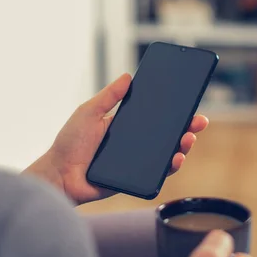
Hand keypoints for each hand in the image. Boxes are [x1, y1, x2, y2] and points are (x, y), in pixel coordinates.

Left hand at [24, 73, 208, 204]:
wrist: (58, 174)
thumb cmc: (69, 143)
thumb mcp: (88, 112)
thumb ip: (108, 96)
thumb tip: (128, 76)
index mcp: (126, 126)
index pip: (155, 116)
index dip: (173, 110)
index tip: (188, 100)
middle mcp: (135, 143)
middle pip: (167, 135)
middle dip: (186, 127)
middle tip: (198, 121)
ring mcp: (137, 162)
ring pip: (167, 154)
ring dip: (182, 146)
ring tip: (188, 139)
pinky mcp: (136, 179)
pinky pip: (157, 174)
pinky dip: (170, 167)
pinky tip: (176, 158)